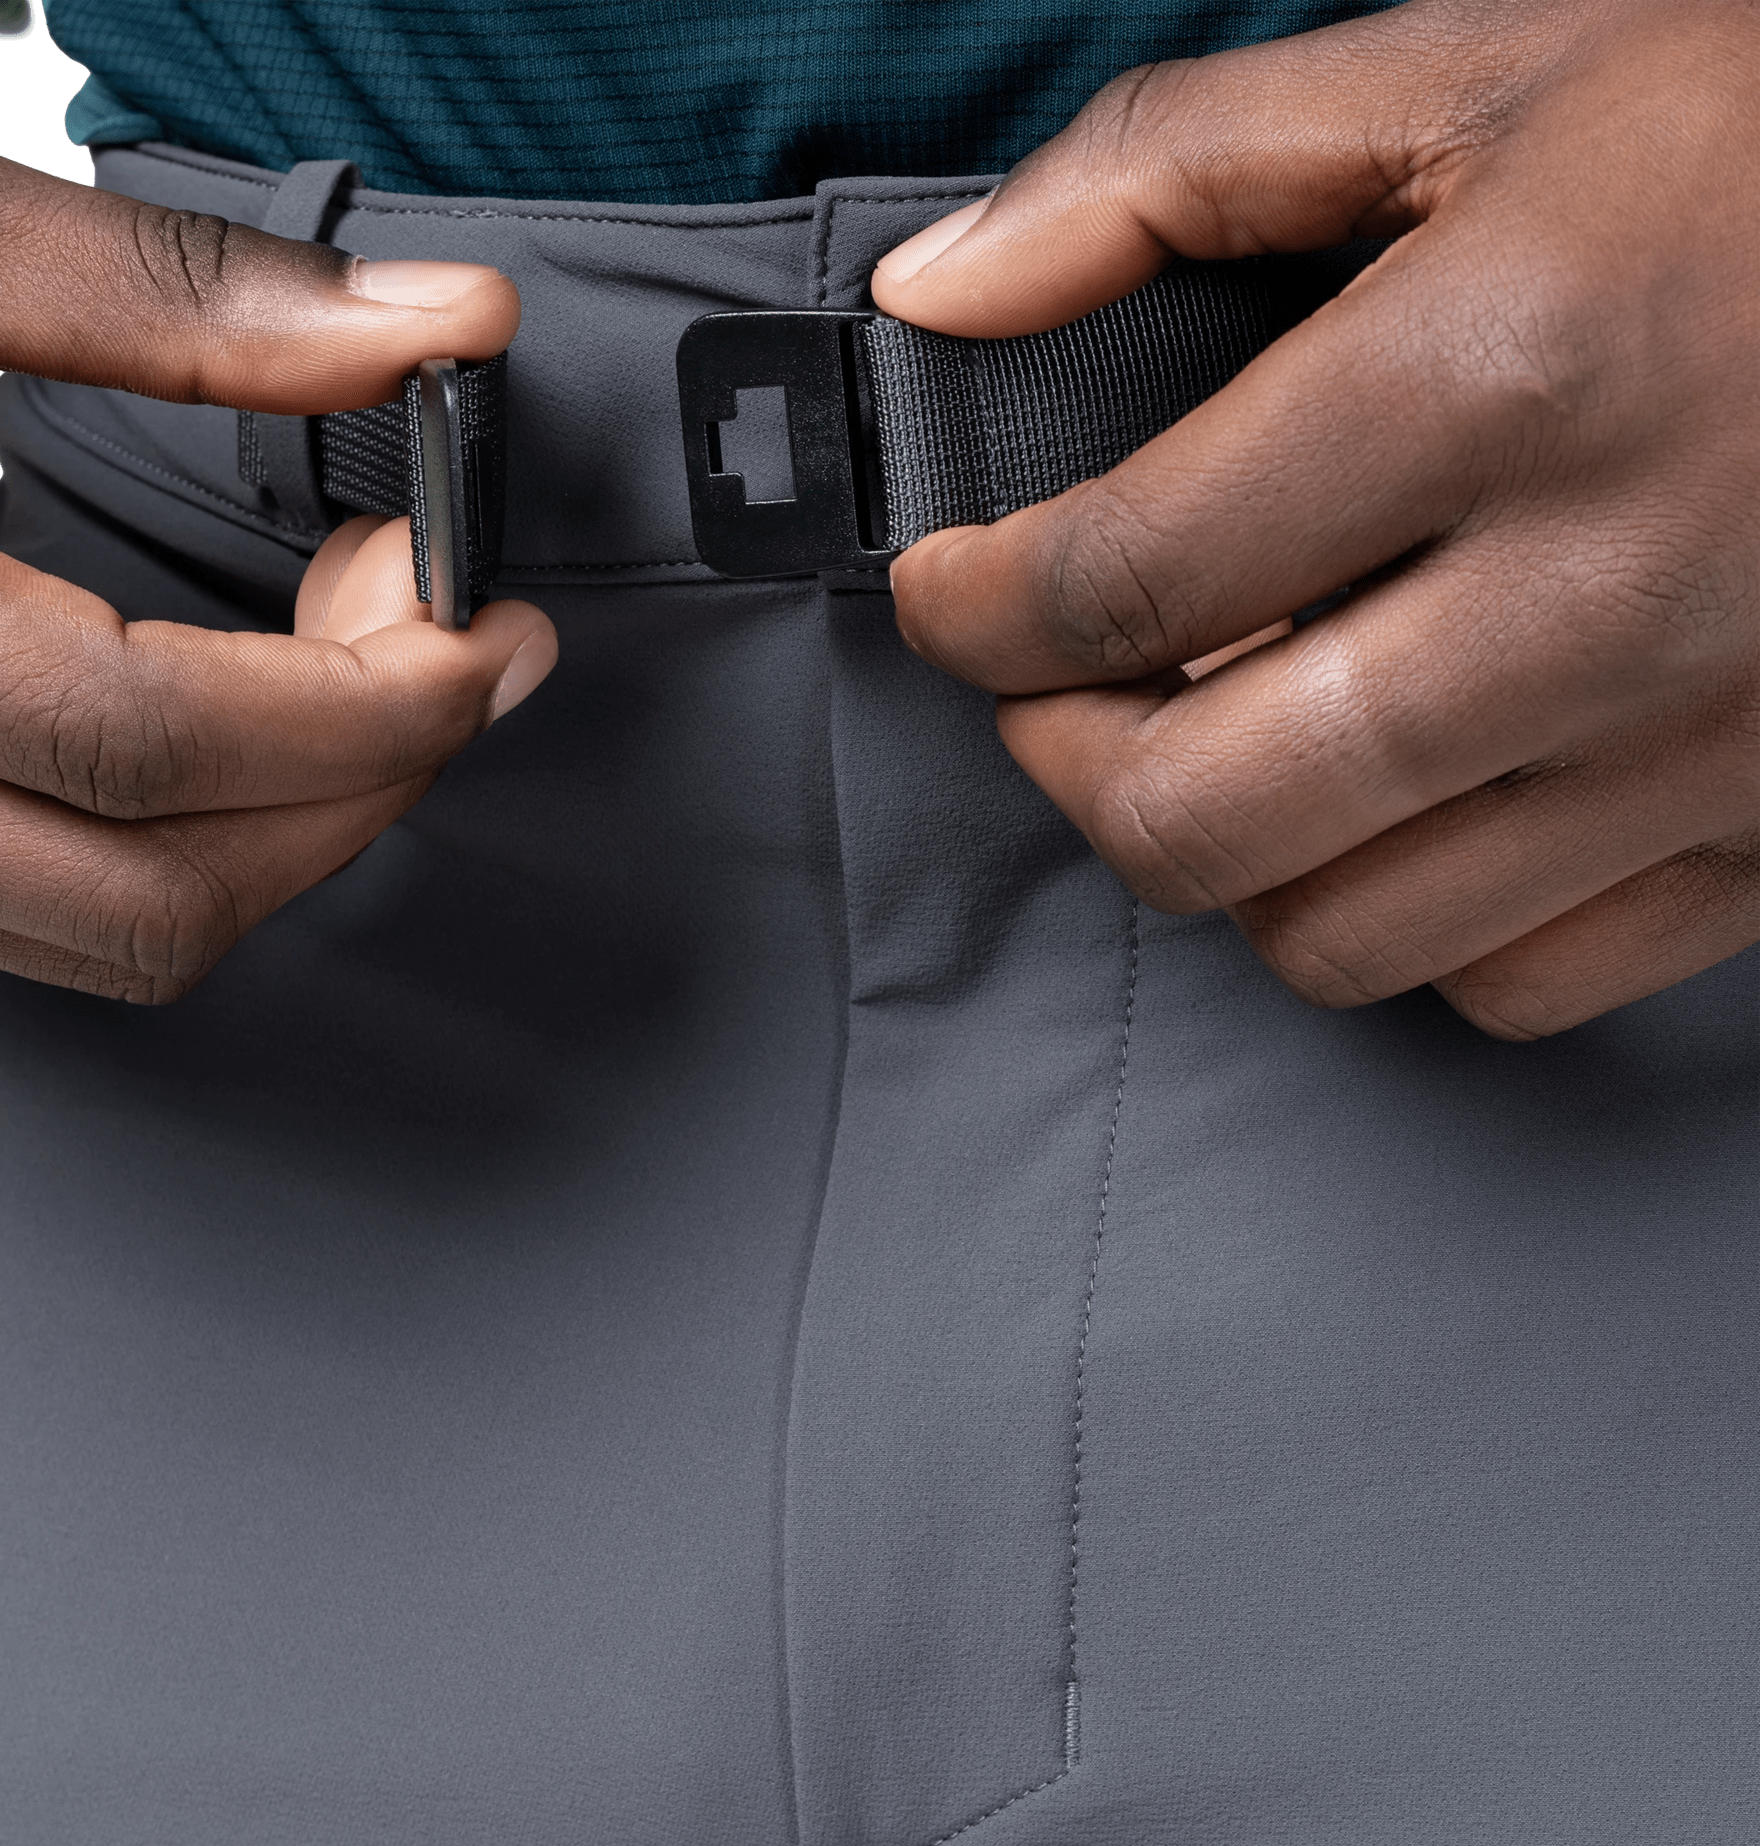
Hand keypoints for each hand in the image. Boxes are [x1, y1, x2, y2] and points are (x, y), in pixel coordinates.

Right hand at [0, 76, 553, 1002]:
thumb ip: (173, 291)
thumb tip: (436, 334)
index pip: (143, 740)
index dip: (361, 703)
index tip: (481, 630)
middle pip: (147, 899)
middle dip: (354, 793)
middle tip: (448, 656)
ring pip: (100, 944)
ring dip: (282, 837)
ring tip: (355, 675)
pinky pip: (34, 921)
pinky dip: (180, 850)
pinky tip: (231, 728)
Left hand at [872, 0, 1759, 1039]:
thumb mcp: (1474, 76)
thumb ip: (1164, 174)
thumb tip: (938, 300)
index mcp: (1501, 374)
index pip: (1120, 580)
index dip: (972, 610)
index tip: (950, 592)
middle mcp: (1599, 596)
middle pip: (1198, 816)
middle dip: (1067, 761)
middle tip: (1058, 684)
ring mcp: (1696, 747)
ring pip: (1332, 935)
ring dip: (1223, 847)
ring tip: (1220, 731)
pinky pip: (1508, 979)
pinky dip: (1402, 914)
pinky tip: (1400, 799)